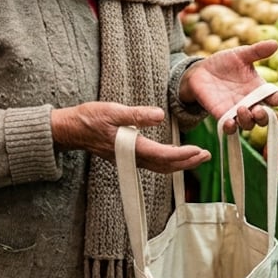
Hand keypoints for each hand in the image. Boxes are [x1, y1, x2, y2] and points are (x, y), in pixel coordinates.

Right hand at [51, 102, 209, 173]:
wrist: (70, 130)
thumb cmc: (89, 118)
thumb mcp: (112, 110)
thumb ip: (136, 114)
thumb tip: (160, 115)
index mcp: (131, 147)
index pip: (163, 155)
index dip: (183, 155)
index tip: (199, 150)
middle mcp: (132, 157)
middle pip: (166, 166)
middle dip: (187, 162)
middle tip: (207, 156)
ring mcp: (129, 159)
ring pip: (160, 167)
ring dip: (180, 163)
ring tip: (197, 157)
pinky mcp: (126, 157)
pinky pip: (152, 163)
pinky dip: (167, 161)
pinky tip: (174, 154)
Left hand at [180, 40, 277, 131]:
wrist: (200, 71)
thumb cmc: (224, 63)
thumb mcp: (240, 55)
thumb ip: (257, 51)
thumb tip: (275, 43)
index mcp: (259, 89)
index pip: (275, 97)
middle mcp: (251, 103)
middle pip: (264, 118)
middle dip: (264, 117)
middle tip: (258, 110)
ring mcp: (236, 112)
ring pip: (248, 125)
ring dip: (248, 121)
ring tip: (241, 108)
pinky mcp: (222, 116)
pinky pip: (229, 129)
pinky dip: (231, 128)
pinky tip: (229, 122)